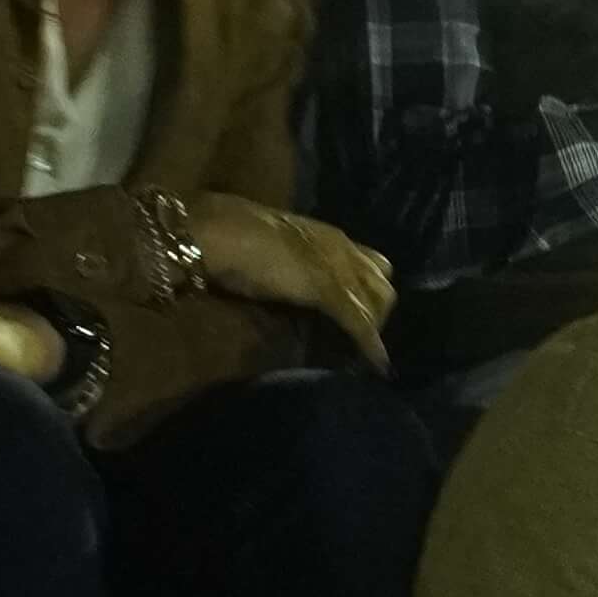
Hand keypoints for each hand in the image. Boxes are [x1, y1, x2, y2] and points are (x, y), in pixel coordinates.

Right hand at [192, 197, 395, 365]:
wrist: (215, 231)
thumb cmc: (230, 235)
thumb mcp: (273, 250)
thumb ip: (292, 263)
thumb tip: (290, 282)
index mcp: (326, 235)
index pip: (370, 262)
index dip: (369, 288)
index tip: (363, 312)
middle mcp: (340, 247)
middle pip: (383, 281)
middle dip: (378, 309)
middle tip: (360, 337)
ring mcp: (336, 267)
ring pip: (378, 301)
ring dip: (375, 328)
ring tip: (365, 353)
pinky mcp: (327, 289)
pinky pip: (359, 321)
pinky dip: (371, 346)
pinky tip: (377, 365)